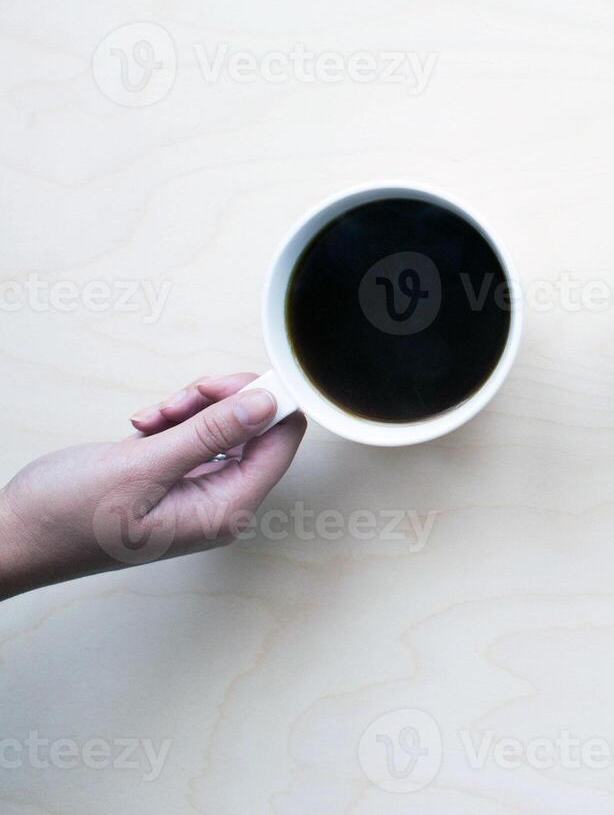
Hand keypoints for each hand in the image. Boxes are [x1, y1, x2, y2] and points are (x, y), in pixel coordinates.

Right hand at [0, 373, 306, 599]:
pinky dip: (172, 422)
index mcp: (226, 509)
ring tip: (149, 421)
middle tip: (179, 402)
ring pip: (224, 426)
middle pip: (257, 428)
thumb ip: (212, 433)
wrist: (16, 536)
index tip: (235, 382)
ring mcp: (199, 491)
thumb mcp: (144, 466)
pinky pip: (196, 435)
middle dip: (221, 403)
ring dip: (191, 409)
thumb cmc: (67, 518)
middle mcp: (221, 503)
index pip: (282, 442)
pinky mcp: (176, 479)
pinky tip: (142, 428)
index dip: (269, 403)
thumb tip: (267, 404)